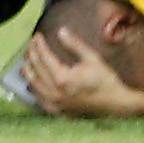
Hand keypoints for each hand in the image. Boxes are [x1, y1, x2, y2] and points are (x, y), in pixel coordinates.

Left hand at [21, 32, 135, 117]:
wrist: (116, 104)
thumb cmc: (105, 80)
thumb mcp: (92, 58)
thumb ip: (75, 45)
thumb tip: (61, 31)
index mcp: (62, 79)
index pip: (44, 57)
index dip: (39, 45)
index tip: (37, 36)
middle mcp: (54, 93)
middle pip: (35, 70)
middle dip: (31, 54)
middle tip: (31, 44)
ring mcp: (54, 104)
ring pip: (33, 85)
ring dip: (28, 70)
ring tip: (27, 59)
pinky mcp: (57, 111)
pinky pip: (38, 98)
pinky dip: (33, 87)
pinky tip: (33, 80)